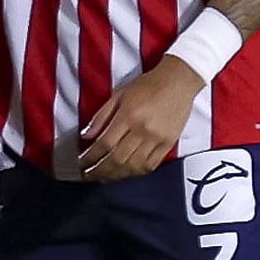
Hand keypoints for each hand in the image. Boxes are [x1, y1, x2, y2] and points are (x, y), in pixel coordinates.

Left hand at [67, 62, 200, 183]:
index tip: (80, 164)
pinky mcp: (169, 143)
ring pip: (133, 166)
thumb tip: (85, 136)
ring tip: (104, 178)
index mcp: (128, 116)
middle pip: (117, 159)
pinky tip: (125, 173)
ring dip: (116, 175)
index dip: (90, 157)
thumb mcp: (118, 95)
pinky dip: (136, 172)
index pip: (104, 144)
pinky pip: (151, 164)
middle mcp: (143, 130)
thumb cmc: (147, 85)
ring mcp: (158, 138)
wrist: (178, 81)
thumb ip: (101, 116)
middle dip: (99, 171)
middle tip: (88, 176)